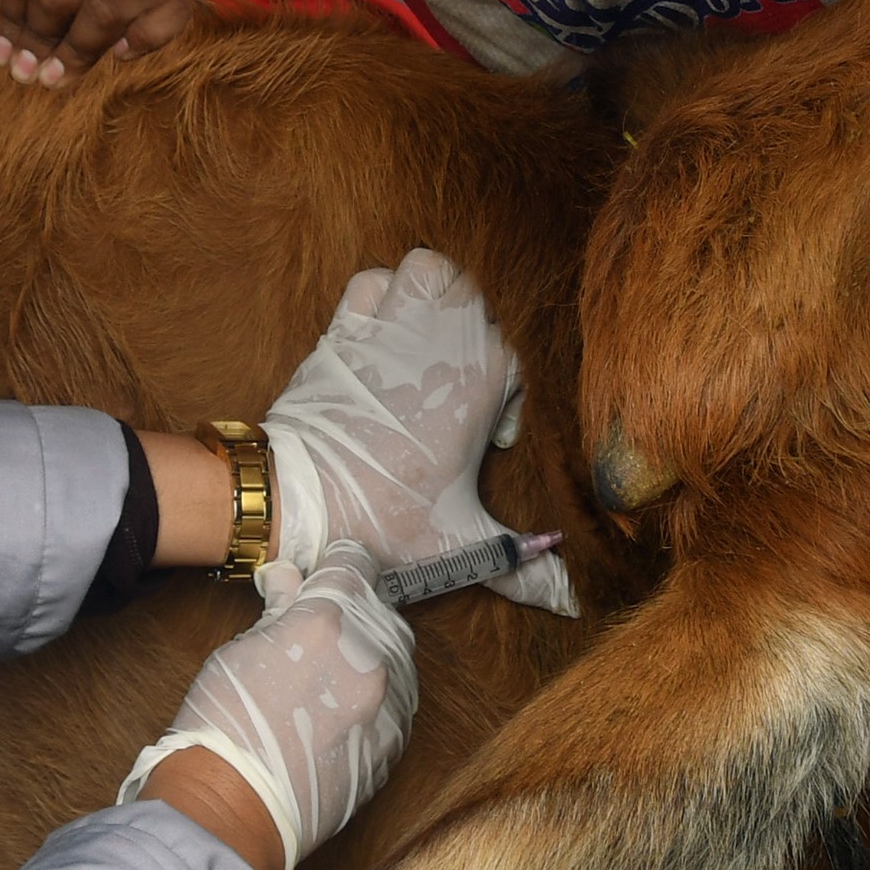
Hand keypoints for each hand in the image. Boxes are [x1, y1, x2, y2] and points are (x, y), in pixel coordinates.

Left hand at [0, 0, 200, 87]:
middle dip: (37, 40)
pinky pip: (148, 28)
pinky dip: (133, 48)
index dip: (7, 21)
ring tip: (61, 79)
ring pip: (98, 11)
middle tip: (33, 78)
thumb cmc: (102, 3)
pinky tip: (123, 57)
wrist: (184, 25)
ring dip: (75, 53)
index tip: (3, 59)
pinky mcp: (179, 3)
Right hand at [124, 543, 414, 869]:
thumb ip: (278, 610)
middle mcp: (369, 656)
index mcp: (325, 621)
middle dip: (354, 615)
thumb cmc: (221, 731)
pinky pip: (398, 705)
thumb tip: (288, 578)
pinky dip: (376, 700)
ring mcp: (388, 705)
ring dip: (370, 657)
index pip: (353, 564)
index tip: (325, 576)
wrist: (230, 813)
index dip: (336, 567)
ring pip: (397, 658)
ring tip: (327, 680)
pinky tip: (340, 714)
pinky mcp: (395, 746)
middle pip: (380, 610)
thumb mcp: (237, 652)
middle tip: (318, 635)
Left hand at [266, 249, 575, 613]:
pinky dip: (379, 295)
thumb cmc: (384, 519)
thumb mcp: (461, 544)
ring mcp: (393, 327)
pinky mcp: (345, 328)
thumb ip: (523, 565)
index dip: (506, 399)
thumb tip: (569, 599)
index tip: (486, 441)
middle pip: (478, 300)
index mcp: (484, 380)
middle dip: (475, 334)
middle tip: (458, 381)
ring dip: (432, 295)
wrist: (301, 502)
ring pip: (429, 269)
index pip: (518, 357)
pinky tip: (380, 335)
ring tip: (426, 342)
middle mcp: (444, 340)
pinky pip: (370, 282)